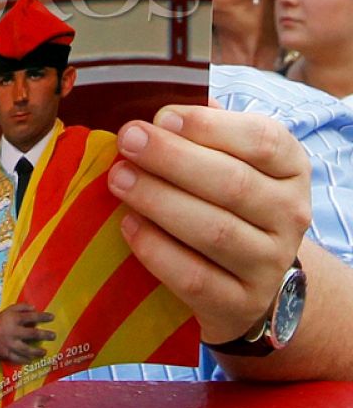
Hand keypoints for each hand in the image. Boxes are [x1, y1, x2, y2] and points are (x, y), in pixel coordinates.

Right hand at [0, 303, 55, 364]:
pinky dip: (25, 360)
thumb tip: (35, 308)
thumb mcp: (8, 310)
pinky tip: (32, 359)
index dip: (43, 317)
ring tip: (44, 352)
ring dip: (37, 351)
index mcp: (13, 319)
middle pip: (32, 334)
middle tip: (53, 336)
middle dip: (44, 335)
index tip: (52, 317)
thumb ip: (21, 307)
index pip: (31, 317)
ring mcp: (10, 344)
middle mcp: (13, 331)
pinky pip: (18, 358)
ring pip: (26, 349)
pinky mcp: (7, 354)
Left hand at [108, 105, 310, 343]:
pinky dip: (157, 250)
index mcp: (290, 168)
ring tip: (118, 179)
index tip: (161, 116)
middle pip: (232, 183)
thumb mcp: (230, 160)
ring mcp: (269, 263)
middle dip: (172, 158)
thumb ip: (204, 130)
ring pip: (214, 230)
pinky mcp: (239, 304)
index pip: (261, 140)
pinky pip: (194, 277)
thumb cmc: (227, 202)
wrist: (251, 278)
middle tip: (128, 140)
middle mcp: (290, 215)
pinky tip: (128, 224)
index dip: (208, 126)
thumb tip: (160, 103)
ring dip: (159, 200)